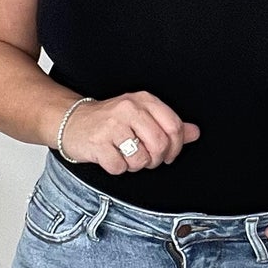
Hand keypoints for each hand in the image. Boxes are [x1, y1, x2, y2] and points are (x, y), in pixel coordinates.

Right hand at [61, 92, 199, 176]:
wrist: (71, 121)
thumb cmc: (110, 121)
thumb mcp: (142, 117)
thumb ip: (169, 125)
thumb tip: (195, 133)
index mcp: (143, 100)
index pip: (174, 127)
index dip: (175, 147)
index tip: (168, 154)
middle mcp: (128, 109)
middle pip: (160, 145)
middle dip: (156, 159)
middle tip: (146, 159)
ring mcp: (112, 125)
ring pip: (141, 159)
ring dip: (135, 165)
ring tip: (124, 155)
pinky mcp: (97, 143)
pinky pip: (120, 167)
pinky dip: (117, 167)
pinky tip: (110, 157)